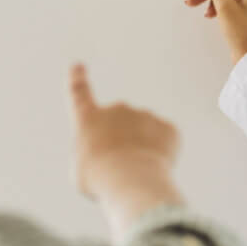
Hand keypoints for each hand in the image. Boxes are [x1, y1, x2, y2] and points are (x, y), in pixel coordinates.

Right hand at [68, 63, 184, 230]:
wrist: (130, 179)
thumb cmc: (99, 178)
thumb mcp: (84, 170)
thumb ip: (95, 154)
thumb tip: (111, 152)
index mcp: (89, 118)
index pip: (79, 93)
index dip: (78, 80)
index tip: (78, 66)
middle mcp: (117, 109)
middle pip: (120, 126)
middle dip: (123, 143)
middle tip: (120, 168)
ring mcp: (145, 115)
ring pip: (145, 136)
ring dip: (143, 151)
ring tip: (136, 173)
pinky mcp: (168, 128)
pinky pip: (165, 143)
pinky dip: (162, 157)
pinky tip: (154, 169)